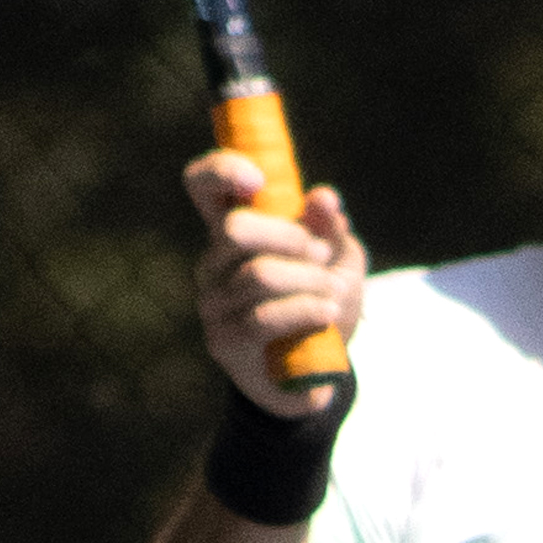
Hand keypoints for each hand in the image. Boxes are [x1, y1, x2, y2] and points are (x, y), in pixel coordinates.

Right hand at [185, 145, 365, 395]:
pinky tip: (328, 315)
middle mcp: (214, 263)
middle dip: (292, 238)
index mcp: (235, 231)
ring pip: (259, 274)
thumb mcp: (340, 261)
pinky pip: (265, 317)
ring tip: (334, 295)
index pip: (202, 185)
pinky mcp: (224, 341)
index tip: (258, 180)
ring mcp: (213, 303)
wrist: (320, 371)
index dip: (222, 171)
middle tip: (322, 256)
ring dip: (311, 282)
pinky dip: (307, 311)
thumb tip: (324, 198)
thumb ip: (331, 229)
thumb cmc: (324, 304)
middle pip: (236, 229)